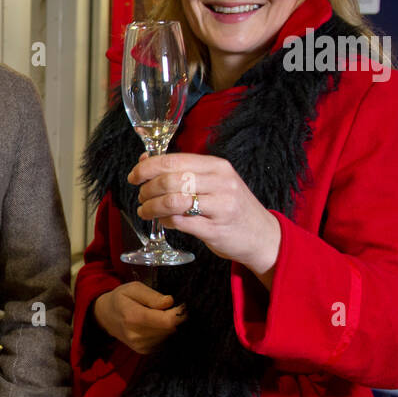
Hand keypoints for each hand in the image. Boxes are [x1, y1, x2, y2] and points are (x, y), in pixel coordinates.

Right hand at [93, 281, 184, 355]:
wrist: (105, 316)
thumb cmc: (121, 299)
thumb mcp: (133, 288)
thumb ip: (152, 295)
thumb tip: (170, 302)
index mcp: (133, 317)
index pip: (167, 321)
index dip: (179, 313)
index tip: (181, 305)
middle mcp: (136, 335)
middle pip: (170, 329)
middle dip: (172, 317)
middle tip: (164, 308)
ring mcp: (140, 345)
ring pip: (168, 335)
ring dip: (167, 325)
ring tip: (155, 316)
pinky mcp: (143, 351)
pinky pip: (163, 341)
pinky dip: (162, 332)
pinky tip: (153, 325)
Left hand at [129, 152, 281, 276]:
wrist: (262, 235)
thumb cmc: (231, 206)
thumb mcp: (213, 181)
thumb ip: (182, 170)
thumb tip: (145, 160)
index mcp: (217, 166)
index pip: (172, 161)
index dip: (146, 168)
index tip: (134, 177)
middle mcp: (220, 182)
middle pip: (170, 180)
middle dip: (148, 189)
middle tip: (142, 197)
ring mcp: (220, 206)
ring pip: (173, 201)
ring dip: (152, 207)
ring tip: (146, 211)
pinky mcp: (215, 229)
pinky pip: (180, 222)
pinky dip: (166, 221)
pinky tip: (164, 221)